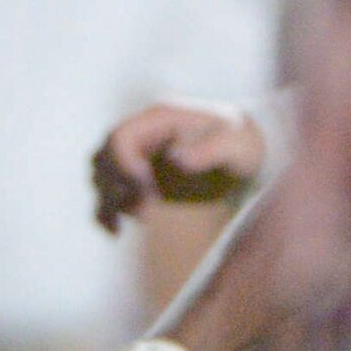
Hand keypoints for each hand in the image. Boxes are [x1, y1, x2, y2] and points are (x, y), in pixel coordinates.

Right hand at [92, 100, 267, 233]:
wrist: (248, 151)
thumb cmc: (242, 143)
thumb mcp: (236, 143)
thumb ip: (210, 149)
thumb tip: (176, 159)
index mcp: (157, 118)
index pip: (121, 138)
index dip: (125, 163)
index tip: (146, 187)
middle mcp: (140, 135)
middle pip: (104, 158)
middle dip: (116, 186)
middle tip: (143, 212)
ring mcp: (137, 155)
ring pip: (102, 177)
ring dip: (109, 202)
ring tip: (124, 226)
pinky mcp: (139, 177)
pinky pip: (112, 192)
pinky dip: (109, 210)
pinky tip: (116, 231)